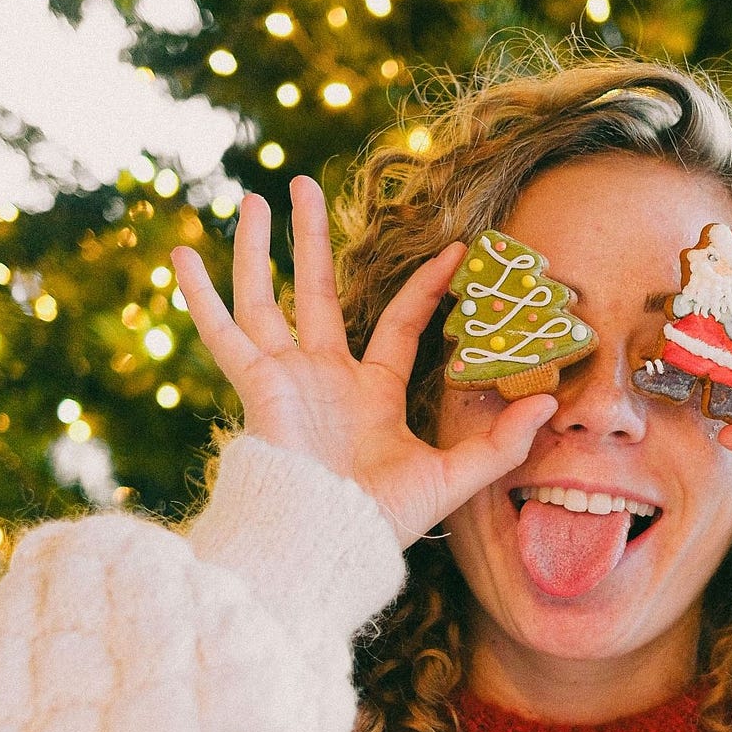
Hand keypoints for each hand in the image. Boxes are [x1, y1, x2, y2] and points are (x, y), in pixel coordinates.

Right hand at [171, 176, 556, 546]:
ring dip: (257, 248)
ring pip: (267, 297)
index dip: (426, 286)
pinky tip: (182, 253)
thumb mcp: (452, 478)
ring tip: (254, 196)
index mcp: (371, 392)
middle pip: (316, 290)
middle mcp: (325, 376)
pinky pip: (223, 332)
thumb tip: (550, 405)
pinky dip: (200, 295)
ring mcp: (287, 376)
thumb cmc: (383, 520)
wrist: (327, 546)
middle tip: (304, 185)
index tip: (456, 249)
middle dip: (312, 239)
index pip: (398, 321)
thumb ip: (499, 443)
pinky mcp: (257, 384)